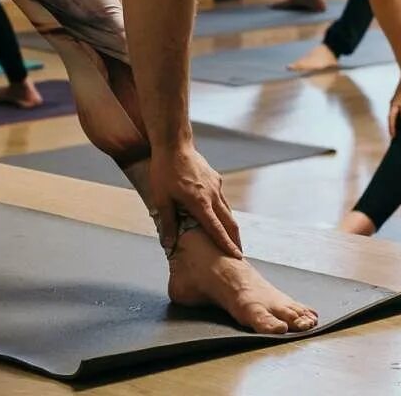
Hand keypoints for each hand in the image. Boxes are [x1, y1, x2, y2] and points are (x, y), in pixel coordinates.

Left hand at [148, 143, 241, 258]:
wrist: (174, 143)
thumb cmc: (164, 170)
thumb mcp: (161, 198)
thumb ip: (167, 222)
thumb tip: (168, 244)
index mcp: (200, 202)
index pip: (217, 229)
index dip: (227, 244)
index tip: (237, 257)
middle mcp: (212, 195)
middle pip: (229, 222)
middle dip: (235, 239)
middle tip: (238, 254)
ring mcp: (215, 186)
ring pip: (227, 210)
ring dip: (230, 226)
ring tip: (231, 238)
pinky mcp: (214, 178)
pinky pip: (220, 198)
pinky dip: (222, 211)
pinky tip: (217, 214)